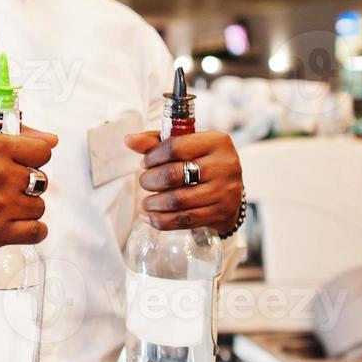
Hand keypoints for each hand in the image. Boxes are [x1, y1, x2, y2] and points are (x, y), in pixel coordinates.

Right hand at [0, 125, 57, 261]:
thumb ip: (11, 134)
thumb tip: (51, 140)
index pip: (43, 151)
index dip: (34, 158)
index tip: (22, 165)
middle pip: (42, 180)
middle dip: (26, 185)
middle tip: (5, 190)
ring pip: (39, 207)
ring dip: (25, 209)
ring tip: (2, 209)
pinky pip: (37, 232)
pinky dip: (32, 231)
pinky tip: (16, 226)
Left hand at [124, 130, 242, 232]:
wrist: (231, 191)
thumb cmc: (203, 163)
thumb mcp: (185, 145)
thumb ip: (156, 142)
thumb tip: (130, 140)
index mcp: (216, 141)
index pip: (175, 146)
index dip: (152, 156)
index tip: (145, 163)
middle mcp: (224, 165)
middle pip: (173, 174)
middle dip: (150, 180)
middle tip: (144, 182)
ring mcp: (225, 191)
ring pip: (177, 200)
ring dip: (154, 203)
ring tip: (147, 202)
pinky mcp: (221, 213)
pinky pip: (184, 220)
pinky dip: (161, 220)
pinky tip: (150, 217)